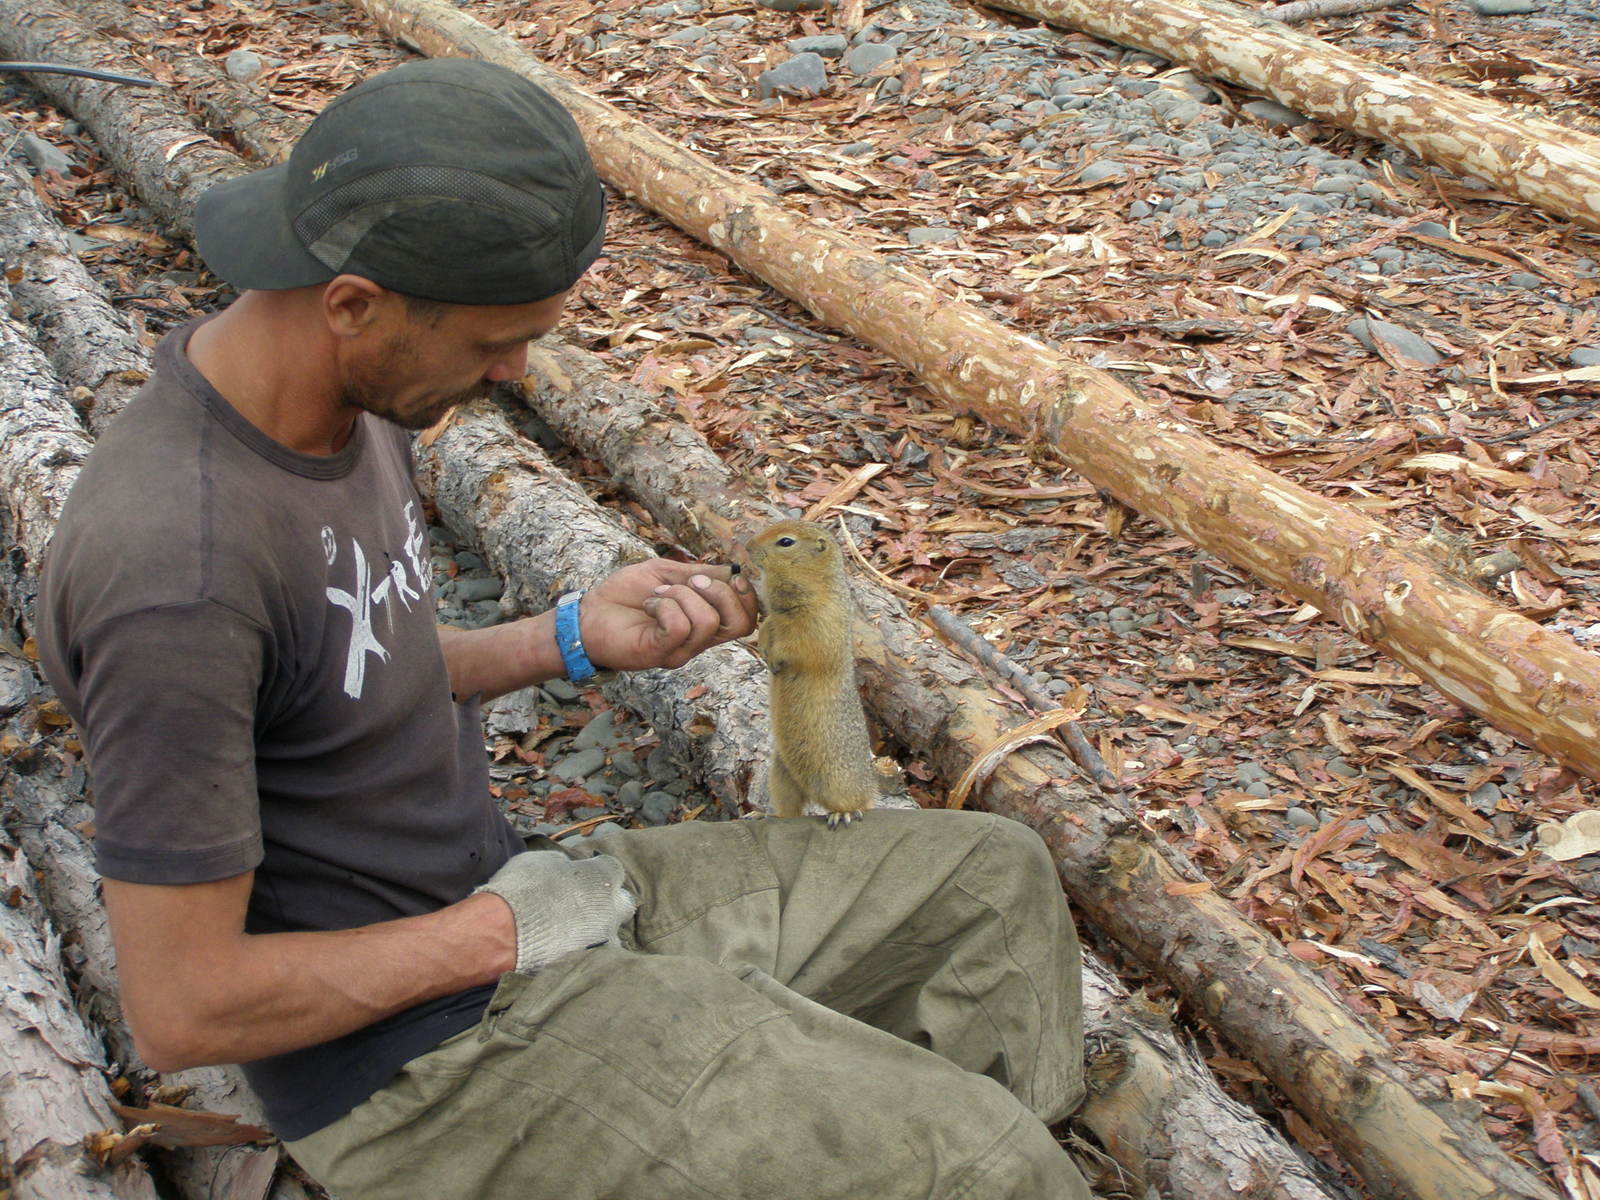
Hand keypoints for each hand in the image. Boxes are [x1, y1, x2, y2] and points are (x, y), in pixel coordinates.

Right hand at [474, 852, 636, 972]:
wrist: (505, 934)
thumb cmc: (523, 889)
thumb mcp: (541, 861)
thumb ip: (564, 864)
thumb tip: (567, 869)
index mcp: (603, 878)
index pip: (613, 869)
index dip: (598, 870)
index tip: (586, 873)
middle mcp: (611, 909)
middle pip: (622, 904)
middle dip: (609, 903)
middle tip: (587, 904)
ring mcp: (603, 940)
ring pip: (611, 935)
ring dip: (598, 932)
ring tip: (574, 933)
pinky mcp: (589, 964)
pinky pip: (594, 956)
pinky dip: (584, 952)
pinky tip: (567, 950)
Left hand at [580, 559, 757, 670]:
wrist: (588, 614)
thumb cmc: (625, 595)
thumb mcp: (667, 574)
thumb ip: (700, 574)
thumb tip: (733, 571)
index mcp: (704, 622)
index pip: (747, 620)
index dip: (748, 596)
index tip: (730, 577)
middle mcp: (698, 640)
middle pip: (740, 624)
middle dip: (720, 593)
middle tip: (690, 582)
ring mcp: (681, 650)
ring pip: (707, 621)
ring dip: (681, 596)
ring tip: (658, 595)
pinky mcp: (661, 653)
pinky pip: (680, 627)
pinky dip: (665, 606)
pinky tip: (650, 604)